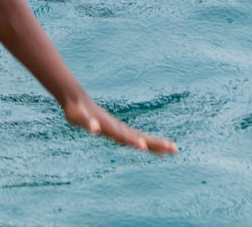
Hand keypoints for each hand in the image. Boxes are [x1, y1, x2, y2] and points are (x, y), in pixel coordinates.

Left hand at [60, 94, 175, 155]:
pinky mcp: (114, 130)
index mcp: (112, 128)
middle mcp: (118, 129)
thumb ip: (87, 122)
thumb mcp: (80, 118)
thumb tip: (93, 128)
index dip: (139, 143)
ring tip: (170, 149)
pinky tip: (148, 144)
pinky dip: (141, 141)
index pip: (129, 138)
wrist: (76, 101)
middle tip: (175, 149)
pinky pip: (130, 137)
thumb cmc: (77, 111)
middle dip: (156, 145)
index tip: (148, 147)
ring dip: (154, 145)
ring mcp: (118, 129)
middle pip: (140, 138)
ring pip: (139, 138)